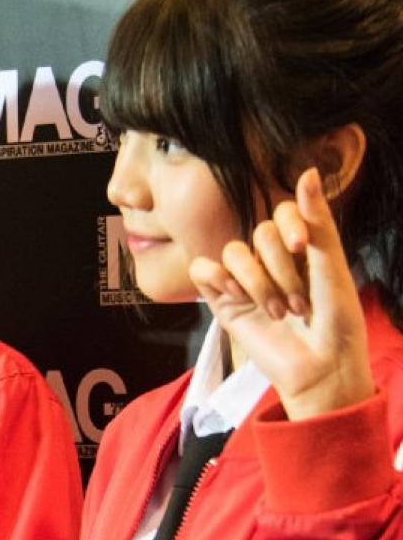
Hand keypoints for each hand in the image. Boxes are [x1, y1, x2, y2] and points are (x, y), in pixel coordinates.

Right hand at [189, 169, 373, 420]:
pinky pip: (203, 269)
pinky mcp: (222, 301)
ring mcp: (244, 279)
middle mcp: (271, 258)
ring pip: (234, 252)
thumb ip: (317, 221)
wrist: (321, 368)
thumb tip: (308, 171)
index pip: (282, 211)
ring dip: (257, 283)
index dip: (290, 224)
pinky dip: (219, 279)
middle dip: (281, 269)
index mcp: (300, 246)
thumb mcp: (333, 267)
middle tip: (300, 303)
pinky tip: (237, 298)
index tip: (304, 248)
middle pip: (259, 234)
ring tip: (277, 312)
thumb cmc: (336, 321)